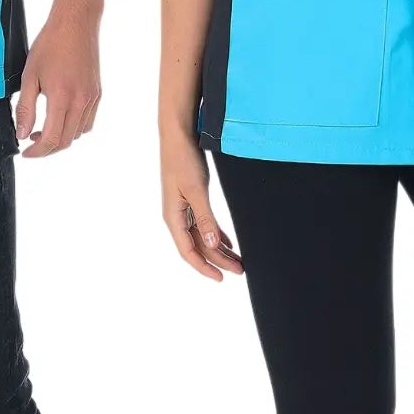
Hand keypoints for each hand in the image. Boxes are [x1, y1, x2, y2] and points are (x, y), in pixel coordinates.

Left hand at [14, 10, 99, 155]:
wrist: (76, 24)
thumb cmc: (51, 45)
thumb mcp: (29, 76)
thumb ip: (25, 108)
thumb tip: (22, 133)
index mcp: (62, 98)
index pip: (51, 140)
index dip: (37, 152)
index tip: (26, 152)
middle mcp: (81, 102)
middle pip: (65, 141)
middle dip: (47, 149)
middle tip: (31, 143)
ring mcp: (92, 99)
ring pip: (78, 134)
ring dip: (60, 138)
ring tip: (44, 129)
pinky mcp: (97, 94)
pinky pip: (87, 122)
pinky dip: (74, 128)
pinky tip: (61, 118)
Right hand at [162, 133, 242, 279]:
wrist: (178, 135)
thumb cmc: (183, 160)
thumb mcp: (196, 190)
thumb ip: (205, 218)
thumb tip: (213, 245)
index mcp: (173, 217)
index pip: (188, 252)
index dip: (204, 267)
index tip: (221, 278)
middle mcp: (177, 216)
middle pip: (199, 246)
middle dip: (218, 260)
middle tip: (240, 270)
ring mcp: (183, 208)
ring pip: (203, 236)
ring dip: (219, 249)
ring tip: (238, 260)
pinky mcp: (191, 199)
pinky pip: (204, 224)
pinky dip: (217, 234)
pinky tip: (228, 243)